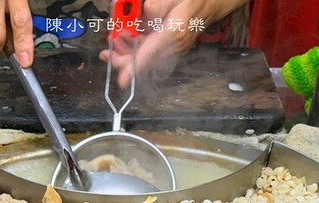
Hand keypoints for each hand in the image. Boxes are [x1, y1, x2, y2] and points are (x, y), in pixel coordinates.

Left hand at [100, 0, 246, 88]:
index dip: (135, 68)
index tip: (123, 80)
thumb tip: (146, 12)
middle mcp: (173, 46)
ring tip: (113, 42)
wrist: (211, 5)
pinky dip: (136, 47)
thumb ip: (159, 5)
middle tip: (106, 54)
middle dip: (123, 60)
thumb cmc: (194, 1)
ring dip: (127, 52)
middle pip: (144, 61)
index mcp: (174, 34)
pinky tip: (127, 38)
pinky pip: (150, 53)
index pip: (150, 54)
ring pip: (145, 58)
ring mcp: (172, 49)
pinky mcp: (170, 48)